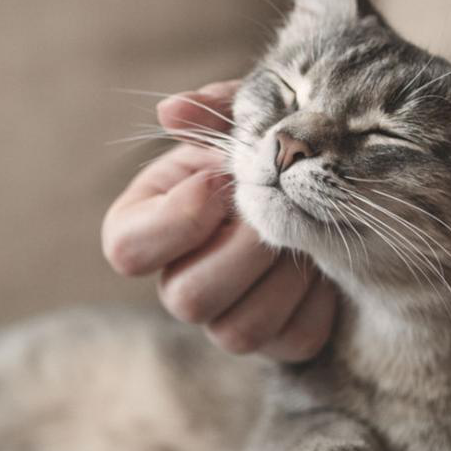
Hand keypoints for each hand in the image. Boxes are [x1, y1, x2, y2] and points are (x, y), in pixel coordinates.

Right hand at [102, 81, 336, 361]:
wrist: (318, 189)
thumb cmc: (260, 151)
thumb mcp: (239, 124)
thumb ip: (211, 114)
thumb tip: (171, 110)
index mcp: (147, 229)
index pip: (126, 251)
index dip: (177, 220)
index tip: (218, 182)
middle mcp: (177, 281)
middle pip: (185, 299)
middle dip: (241, 250)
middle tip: (274, 211)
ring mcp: (224, 318)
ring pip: (237, 332)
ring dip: (281, 277)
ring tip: (303, 235)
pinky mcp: (278, 340)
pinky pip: (293, 340)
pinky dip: (317, 300)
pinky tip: (324, 264)